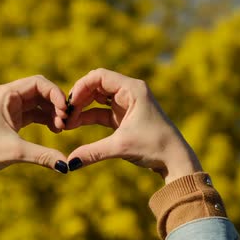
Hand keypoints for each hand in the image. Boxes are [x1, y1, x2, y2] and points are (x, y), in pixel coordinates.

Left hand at [0, 75, 68, 186]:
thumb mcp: (15, 152)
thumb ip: (43, 155)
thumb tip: (67, 165)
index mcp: (4, 94)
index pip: (37, 82)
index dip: (55, 93)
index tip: (65, 110)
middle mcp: (6, 96)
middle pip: (40, 91)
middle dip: (56, 104)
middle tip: (66, 122)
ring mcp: (8, 107)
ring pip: (38, 102)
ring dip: (52, 113)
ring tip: (61, 129)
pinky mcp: (10, 118)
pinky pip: (33, 113)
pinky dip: (45, 119)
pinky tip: (55, 130)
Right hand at [65, 68, 202, 183]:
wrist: (174, 159)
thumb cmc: (154, 146)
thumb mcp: (121, 147)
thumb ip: (93, 152)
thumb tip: (69, 163)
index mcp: (133, 89)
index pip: (99, 76)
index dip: (81, 87)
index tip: (69, 103)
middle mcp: (130, 92)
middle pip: (96, 85)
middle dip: (79, 98)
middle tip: (65, 115)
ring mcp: (126, 104)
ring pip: (97, 98)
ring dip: (82, 108)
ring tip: (67, 122)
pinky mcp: (124, 116)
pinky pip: (101, 111)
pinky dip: (88, 117)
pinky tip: (74, 125)